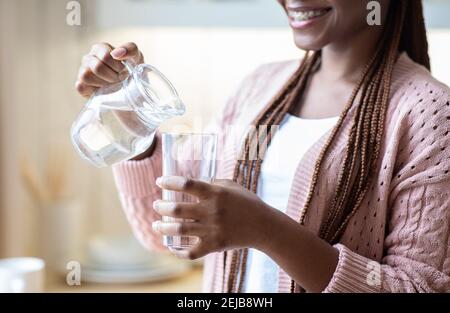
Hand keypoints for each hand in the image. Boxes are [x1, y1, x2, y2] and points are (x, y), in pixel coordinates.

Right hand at [75, 42, 143, 97]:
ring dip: (103, 83)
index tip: (124, 72)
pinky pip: (81, 86)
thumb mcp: (136, 57)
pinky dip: (93, 90)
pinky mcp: (81, 86)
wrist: (132, 90)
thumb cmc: (132, 70)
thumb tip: (116, 54)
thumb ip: (130, 49)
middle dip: (112, 76)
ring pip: (86, 76)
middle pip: (97, 67)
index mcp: (100, 48)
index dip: (117, 67)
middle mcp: (89, 58)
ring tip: (112, 85)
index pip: (105, 56)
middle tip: (119, 80)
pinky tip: (103, 90)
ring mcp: (83, 71)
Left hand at [151, 176, 275, 258]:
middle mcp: (211, 211)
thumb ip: (212, 183)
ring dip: (163, 228)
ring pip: (179, 230)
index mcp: (215, 193)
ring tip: (156, 225)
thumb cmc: (247, 202)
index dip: (169, 182)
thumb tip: (193, 183)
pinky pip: (191, 252)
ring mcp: (212, 230)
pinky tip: (173, 248)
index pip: (186, 184)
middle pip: (177, 209)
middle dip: (161, 206)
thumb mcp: (231, 186)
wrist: (263, 226)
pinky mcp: (214, 246)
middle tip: (156, 205)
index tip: (159, 181)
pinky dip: (180, 252)